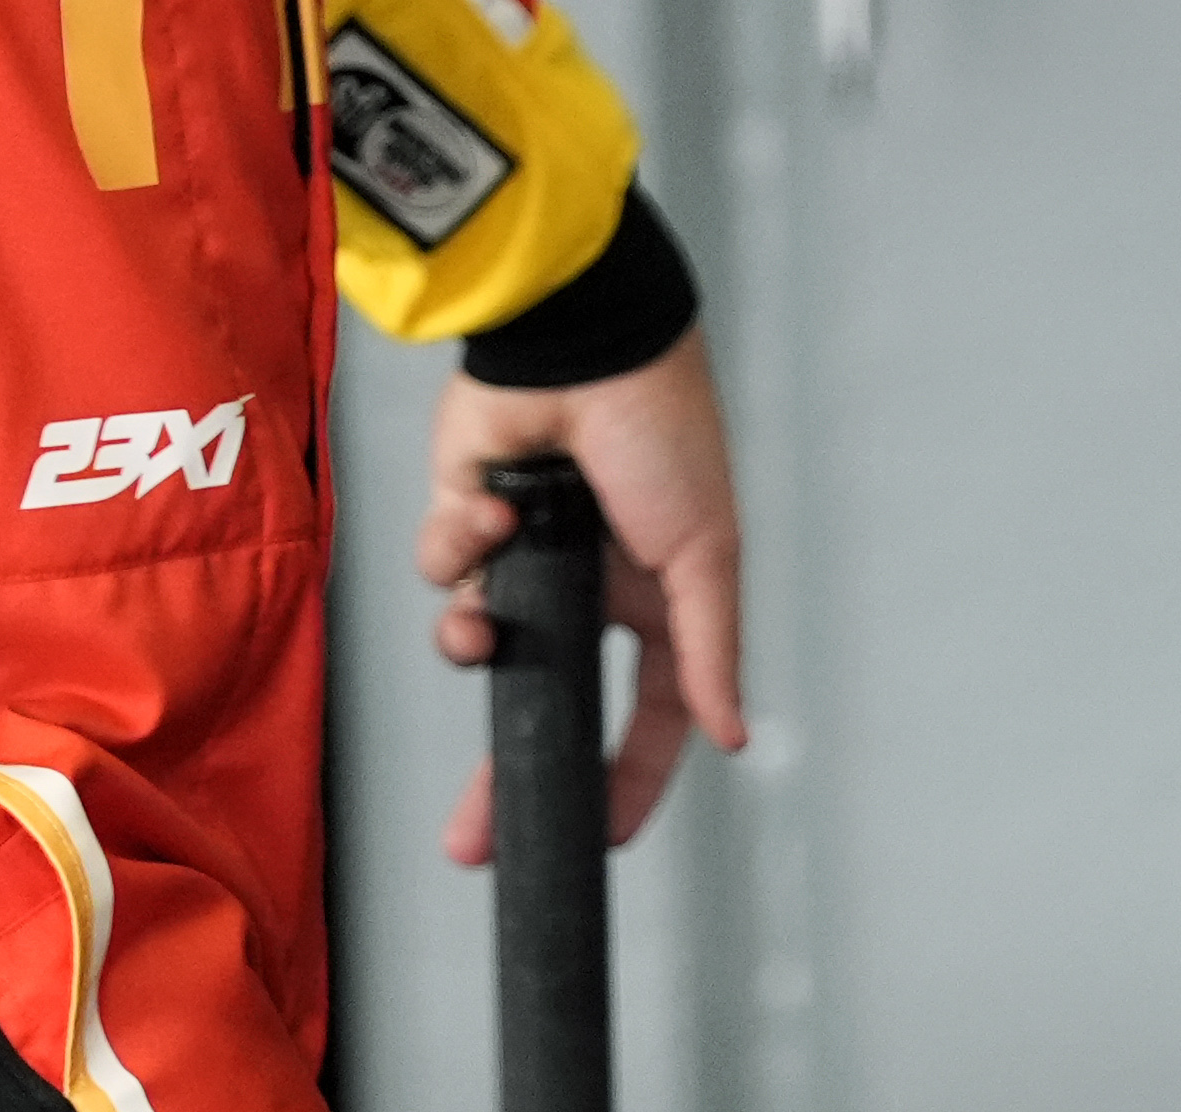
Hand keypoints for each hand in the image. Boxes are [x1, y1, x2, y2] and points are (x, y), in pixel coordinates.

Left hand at [418, 326, 747, 861]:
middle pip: (540, 699)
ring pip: (478, 638)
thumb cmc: (661, 431)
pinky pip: (446, 565)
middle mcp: (584, 585)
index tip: (597, 835)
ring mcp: (524, 553)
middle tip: (473, 838)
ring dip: (471, 636)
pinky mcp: (467, 514)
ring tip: (480, 620)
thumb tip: (734, 733)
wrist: (581, 342)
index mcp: (653, 599)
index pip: (647, 714)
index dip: (627, 777)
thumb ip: (709, 652)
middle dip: (501, 772)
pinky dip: (462, 542)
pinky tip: (493, 503)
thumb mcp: (706, 553)